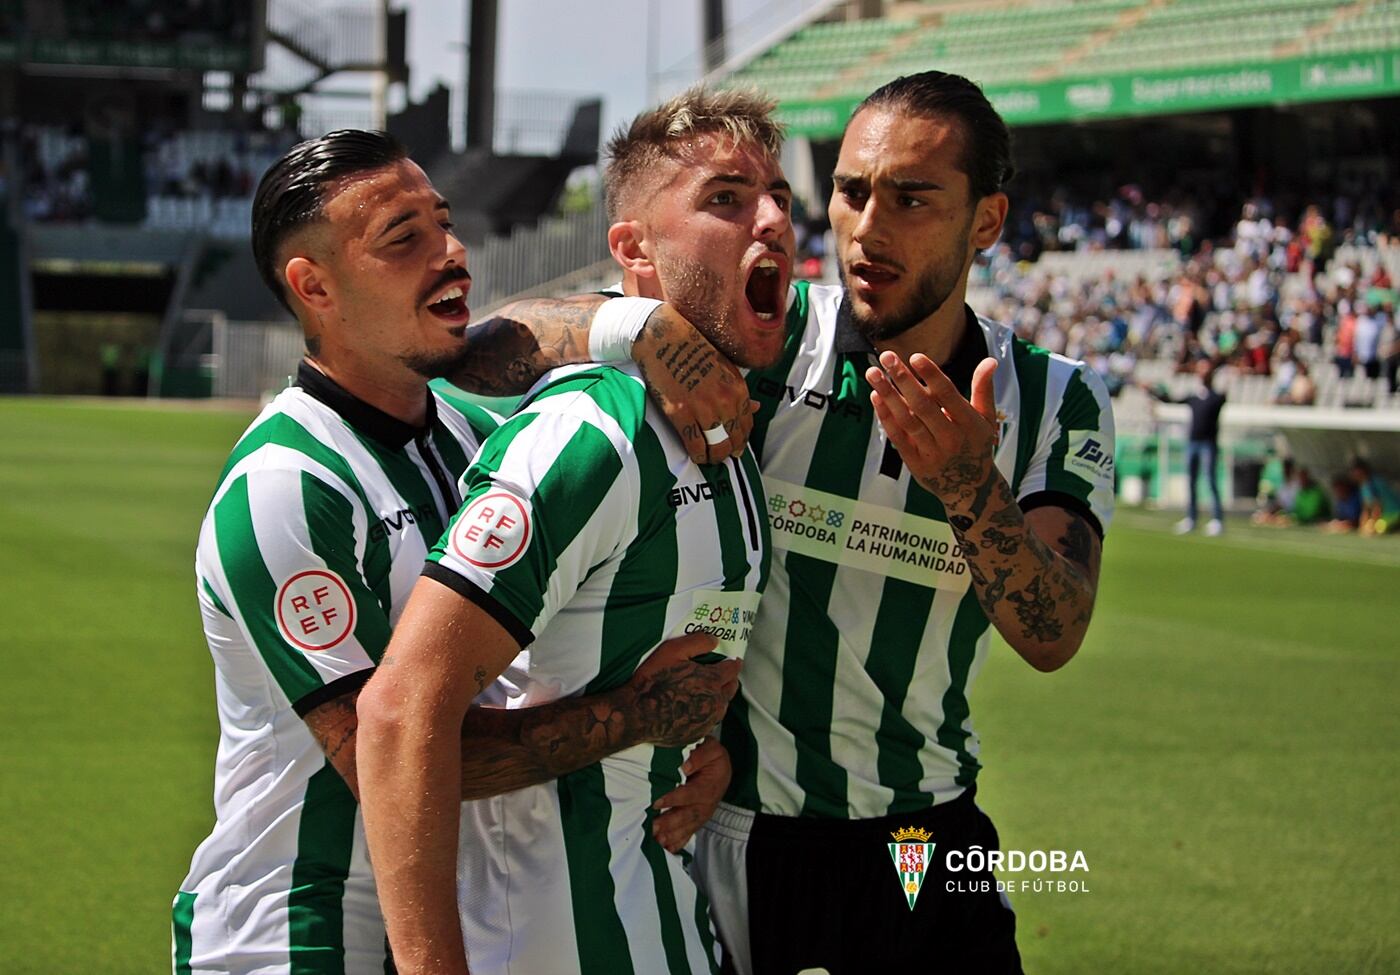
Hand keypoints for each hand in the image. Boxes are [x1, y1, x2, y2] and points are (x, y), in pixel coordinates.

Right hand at [626, 632, 740, 748]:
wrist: (636, 715)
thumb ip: (697, 642)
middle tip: (722, 674)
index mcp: (712, 681)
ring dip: (718, 697)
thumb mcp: (673, 651)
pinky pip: (709, 722)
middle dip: (729, 679)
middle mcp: (715, 702)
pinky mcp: (697, 734)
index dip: (733, 662)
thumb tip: (713, 640)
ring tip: (705, 691)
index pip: (733, 669)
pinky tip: (693, 707)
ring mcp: (707, 721)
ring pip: (721, 706)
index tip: (732, 660)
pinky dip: (705, 713)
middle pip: (731, 688)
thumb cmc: (652, 682)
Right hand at [631, 304, 754, 463]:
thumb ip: (740, 390)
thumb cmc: (693, 348)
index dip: (742, 438)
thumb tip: (757, 408)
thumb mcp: (725, 366)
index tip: (737, 445)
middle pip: (734, 438)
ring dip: (714, 456)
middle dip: (730, 451)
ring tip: (710, 458)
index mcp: (737, 387)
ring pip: (717, 446)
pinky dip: (697, 455)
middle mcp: (724, 400)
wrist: (663, 338)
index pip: (747, 423)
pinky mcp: (680, 413)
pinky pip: (694, 444)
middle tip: (723, 456)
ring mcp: (702, 408)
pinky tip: (696, 456)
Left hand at [652, 737, 731, 852]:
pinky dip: (677, 843)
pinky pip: (688, 834)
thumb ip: (700, 756)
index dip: (673, 799)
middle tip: (653, 827)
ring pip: (686, 827)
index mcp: (708, 787)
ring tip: (657, 842)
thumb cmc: (713, 758)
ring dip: (672, 836)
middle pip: (686, 815)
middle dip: (669, 823)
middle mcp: (705, 804)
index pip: (689, 794)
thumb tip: (685, 766)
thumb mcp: (712, 749)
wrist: (722, 769)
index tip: (657, 803)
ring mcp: (701, 815)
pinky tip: (667, 850)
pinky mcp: (697, 820)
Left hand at [866, 351, 998, 507]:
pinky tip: (875, 396)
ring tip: (872, 372)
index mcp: (970, 424)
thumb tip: (990, 360)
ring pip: (907, 420)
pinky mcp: (915, 464)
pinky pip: (897, 437)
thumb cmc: (976, 445)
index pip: (948, 395)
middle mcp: (950, 438)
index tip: (915, 356)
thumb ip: (984, 389)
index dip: (932, 376)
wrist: (969, 489)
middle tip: (886, 356)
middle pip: (923, 406)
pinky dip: (885, 416)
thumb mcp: (986, 419)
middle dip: (903, 379)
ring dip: (888, 395)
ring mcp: (931, 453)